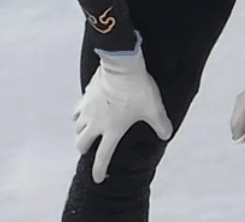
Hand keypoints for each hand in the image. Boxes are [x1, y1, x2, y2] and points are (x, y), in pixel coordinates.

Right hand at [74, 35, 172, 183]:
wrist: (122, 65)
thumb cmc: (138, 89)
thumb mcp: (154, 109)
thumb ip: (161, 125)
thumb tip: (167, 135)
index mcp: (112, 130)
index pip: (102, 157)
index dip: (99, 170)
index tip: (98, 179)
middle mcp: (96, 122)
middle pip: (82, 143)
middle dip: (84, 149)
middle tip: (87, 149)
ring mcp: (88, 108)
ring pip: (77, 127)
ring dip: (80, 132)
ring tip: (86, 132)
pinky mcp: (86, 94)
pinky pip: (77, 109)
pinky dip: (79, 115)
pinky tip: (85, 111)